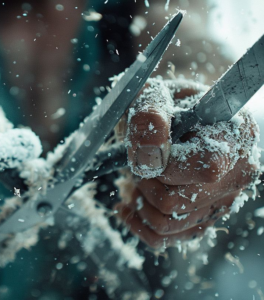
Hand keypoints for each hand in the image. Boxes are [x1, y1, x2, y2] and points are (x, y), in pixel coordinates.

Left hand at [115, 78, 259, 248]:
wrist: (180, 117)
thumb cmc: (167, 105)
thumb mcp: (153, 95)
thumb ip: (149, 117)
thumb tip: (150, 157)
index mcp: (235, 136)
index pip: (204, 167)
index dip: (162, 163)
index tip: (144, 149)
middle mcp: (237, 174)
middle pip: (176, 201)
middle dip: (143, 181)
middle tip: (138, 161)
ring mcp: (221, 201)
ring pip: (166, 223)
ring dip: (139, 201)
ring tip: (135, 177)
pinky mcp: (203, 219)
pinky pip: (164, 238)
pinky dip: (138, 223)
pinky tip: (129, 202)